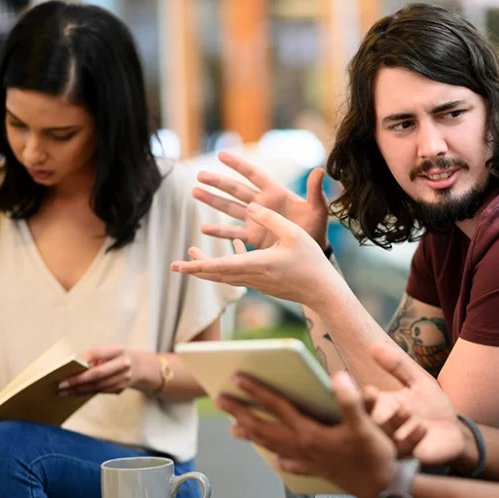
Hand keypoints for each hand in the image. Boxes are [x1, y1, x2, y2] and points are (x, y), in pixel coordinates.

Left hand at [58, 345, 152, 396]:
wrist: (137, 366)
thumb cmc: (114, 357)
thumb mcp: (106, 352)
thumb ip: (91, 358)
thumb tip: (67, 365)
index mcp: (118, 350)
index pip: (96, 353)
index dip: (80, 359)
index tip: (65, 365)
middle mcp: (123, 364)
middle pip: (97, 373)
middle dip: (77, 380)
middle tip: (61, 384)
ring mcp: (124, 378)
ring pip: (97, 386)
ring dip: (78, 390)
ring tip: (63, 392)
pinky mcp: (120, 388)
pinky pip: (99, 392)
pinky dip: (85, 393)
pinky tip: (73, 393)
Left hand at [171, 203, 343, 304]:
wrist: (322, 290)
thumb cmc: (311, 262)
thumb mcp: (294, 234)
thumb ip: (271, 219)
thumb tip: (251, 207)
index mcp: (257, 264)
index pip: (219, 266)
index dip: (197, 265)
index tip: (178, 265)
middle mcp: (252, 276)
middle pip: (216, 274)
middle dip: (195, 268)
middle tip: (176, 265)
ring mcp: (257, 282)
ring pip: (224, 276)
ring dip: (208, 266)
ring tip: (194, 255)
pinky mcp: (262, 284)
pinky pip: (238, 274)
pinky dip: (228, 263)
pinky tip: (233, 248)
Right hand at [194, 152, 329, 249]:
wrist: (313, 251)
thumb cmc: (317, 227)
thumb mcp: (318, 209)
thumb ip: (315, 191)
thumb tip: (320, 170)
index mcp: (275, 193)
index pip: (254, 175)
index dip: (238, 165)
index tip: (221, 154)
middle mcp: (261, 204)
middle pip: (235, 190)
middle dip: (218, 182)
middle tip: (199, 175)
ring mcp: (255, 220)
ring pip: (229, 208)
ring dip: (213, 201)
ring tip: (195, 192)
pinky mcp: (253, 237)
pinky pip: (233, 233)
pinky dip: (219, 232)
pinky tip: (203, 230)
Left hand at [215, 371, 418, 497]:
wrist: (384, 489)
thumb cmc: (375, 456)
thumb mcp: (364, 425)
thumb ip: (349, 400)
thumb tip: (337, 375)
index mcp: (310, 432)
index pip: (278, 406)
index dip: (257, 391)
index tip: (237, 378)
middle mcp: (303, 446)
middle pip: (265, 427)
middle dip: (241, 413)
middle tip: (220, 400)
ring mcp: (309, 461)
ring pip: (273, 445)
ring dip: (252, 435)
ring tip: (233, 429)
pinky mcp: (319, 471)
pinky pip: (294, 466)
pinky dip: (283, 462)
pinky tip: (277, 463)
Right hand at [364, 342, 468, 467]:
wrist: (453, 431)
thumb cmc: (432, 405)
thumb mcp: (418, 380)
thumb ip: (398, 365)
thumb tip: (374, 345)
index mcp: (382, 406)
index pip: (365, 402)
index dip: (364, 398)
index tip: (369, 390)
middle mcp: (383, 427)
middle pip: (370, 421)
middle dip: (372, 412)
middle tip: (379, 401)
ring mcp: (394, 443)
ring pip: (385, 437)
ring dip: (394, 423)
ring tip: (405, 410)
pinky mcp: (410, 456)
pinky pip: (404, 450)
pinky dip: (412, 438)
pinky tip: (422, 427)